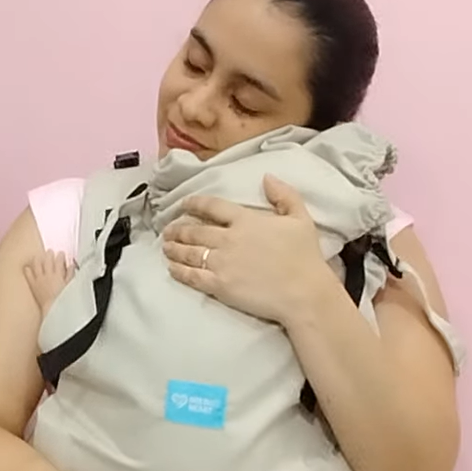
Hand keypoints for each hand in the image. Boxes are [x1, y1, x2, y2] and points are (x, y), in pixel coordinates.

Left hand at [23, 249, 73, 316]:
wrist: (52, 310)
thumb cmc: (63, 300)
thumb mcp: (70, 287)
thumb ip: (70, 275)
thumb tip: (71, 266)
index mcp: (58, 275)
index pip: (59, 261)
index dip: (60, 256)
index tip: (61, 253)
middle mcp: (48, 275)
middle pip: (48, 260)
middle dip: (49, 254)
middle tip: (50, 251)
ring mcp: (39, 279)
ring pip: (37, 264)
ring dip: (38, 259)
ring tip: (39, 256)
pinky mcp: (33, 285)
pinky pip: (28, 274)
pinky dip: (27, 269)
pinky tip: (27, 267)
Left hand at [161, 176, 330, 326]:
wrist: (304, 293)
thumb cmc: (305, 257)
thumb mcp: (300, 218)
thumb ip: (284, 195)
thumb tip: (267, 177)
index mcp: (246, 220)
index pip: (212, 207)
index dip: (194, 204)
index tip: (184, 204)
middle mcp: (229, 238)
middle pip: (194, 230)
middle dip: (177, 229)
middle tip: (168, 230)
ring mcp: (222, 262)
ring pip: (189, 252)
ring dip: (174, 248)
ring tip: (165, 247)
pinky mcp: (219, 285)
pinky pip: (192, 276)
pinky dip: (179, 271)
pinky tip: (171, 268)